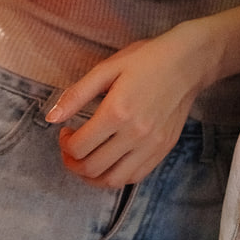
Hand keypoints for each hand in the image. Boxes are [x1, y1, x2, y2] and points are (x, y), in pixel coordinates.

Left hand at [45, 25, 207, 187]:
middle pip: (92, 167)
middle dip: (72, 162)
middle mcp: (135, 133)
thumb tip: (50, 118)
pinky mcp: (163, 149)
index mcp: (117, 111)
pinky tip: (110, 162)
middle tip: (71, 147)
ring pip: (112, 180)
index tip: (65, 131)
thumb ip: (77, 94)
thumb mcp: (108, 67)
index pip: (79, 146)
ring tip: (87, 160)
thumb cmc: (147, 59)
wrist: (189, 61)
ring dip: (91, 176)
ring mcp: (152, 145)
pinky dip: (116, 177)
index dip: (64, 143)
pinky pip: (134, 177)